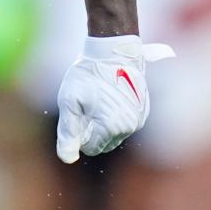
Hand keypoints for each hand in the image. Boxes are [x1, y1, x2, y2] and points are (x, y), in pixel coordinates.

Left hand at [55, 35, 173, 163]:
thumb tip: (67, 159)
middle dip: (92, 130)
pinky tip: (106, 96)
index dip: (79, 134)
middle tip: (84, 105)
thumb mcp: (69, 101)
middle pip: (105, 143)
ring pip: (116, 133)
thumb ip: (67, 132)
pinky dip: (114, 115)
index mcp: (112, 127)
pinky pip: (125, 122)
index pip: (91, 148)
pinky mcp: (144, 109)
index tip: (76, 113)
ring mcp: (140, 118)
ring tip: (95, 99)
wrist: (113, 50)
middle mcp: (131, 126)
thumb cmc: (88, 74)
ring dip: (103, 123)